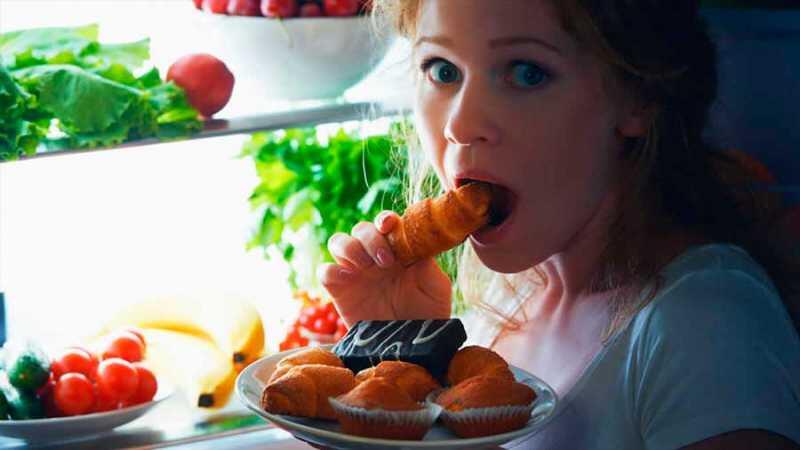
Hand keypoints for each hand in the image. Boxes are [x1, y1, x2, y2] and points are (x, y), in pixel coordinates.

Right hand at [319, 211, 451, 326]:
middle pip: (361, 229)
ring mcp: (355, 272)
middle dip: (371, 238)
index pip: (386, 223)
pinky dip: (331, 269)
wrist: (411, 347)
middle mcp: (374, 256)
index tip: (389, 225)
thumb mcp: (436, 288)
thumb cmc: (427, 314)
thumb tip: (417, 242)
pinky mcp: (339, 290)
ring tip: (366, 266)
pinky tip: (348, 278)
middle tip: (386, 261)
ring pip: (338, 241)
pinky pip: (325, 271)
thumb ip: (428, 263)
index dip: (385, 219)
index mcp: (398, 249)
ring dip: (350, 247)